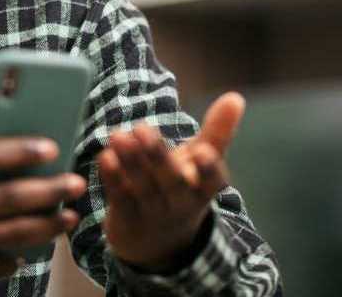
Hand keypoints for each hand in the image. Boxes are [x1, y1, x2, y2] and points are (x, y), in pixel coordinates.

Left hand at [97, 92, 244, 271]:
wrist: (159, 245)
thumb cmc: (184, 188)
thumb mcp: (203, 163)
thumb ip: (217, 131)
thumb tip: (235, 97)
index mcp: (204, 188)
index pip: (212, 180)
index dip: (208, 168)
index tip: (203, 151)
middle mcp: (181, 203)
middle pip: (171, 181)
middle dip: (158, 157)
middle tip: (143, 129)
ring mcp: (153, 214)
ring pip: (142, 187)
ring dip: (130, 161)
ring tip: (118, 135)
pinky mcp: (127, 219)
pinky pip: (120, 198)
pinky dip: (112, 178)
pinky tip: (106, 156)